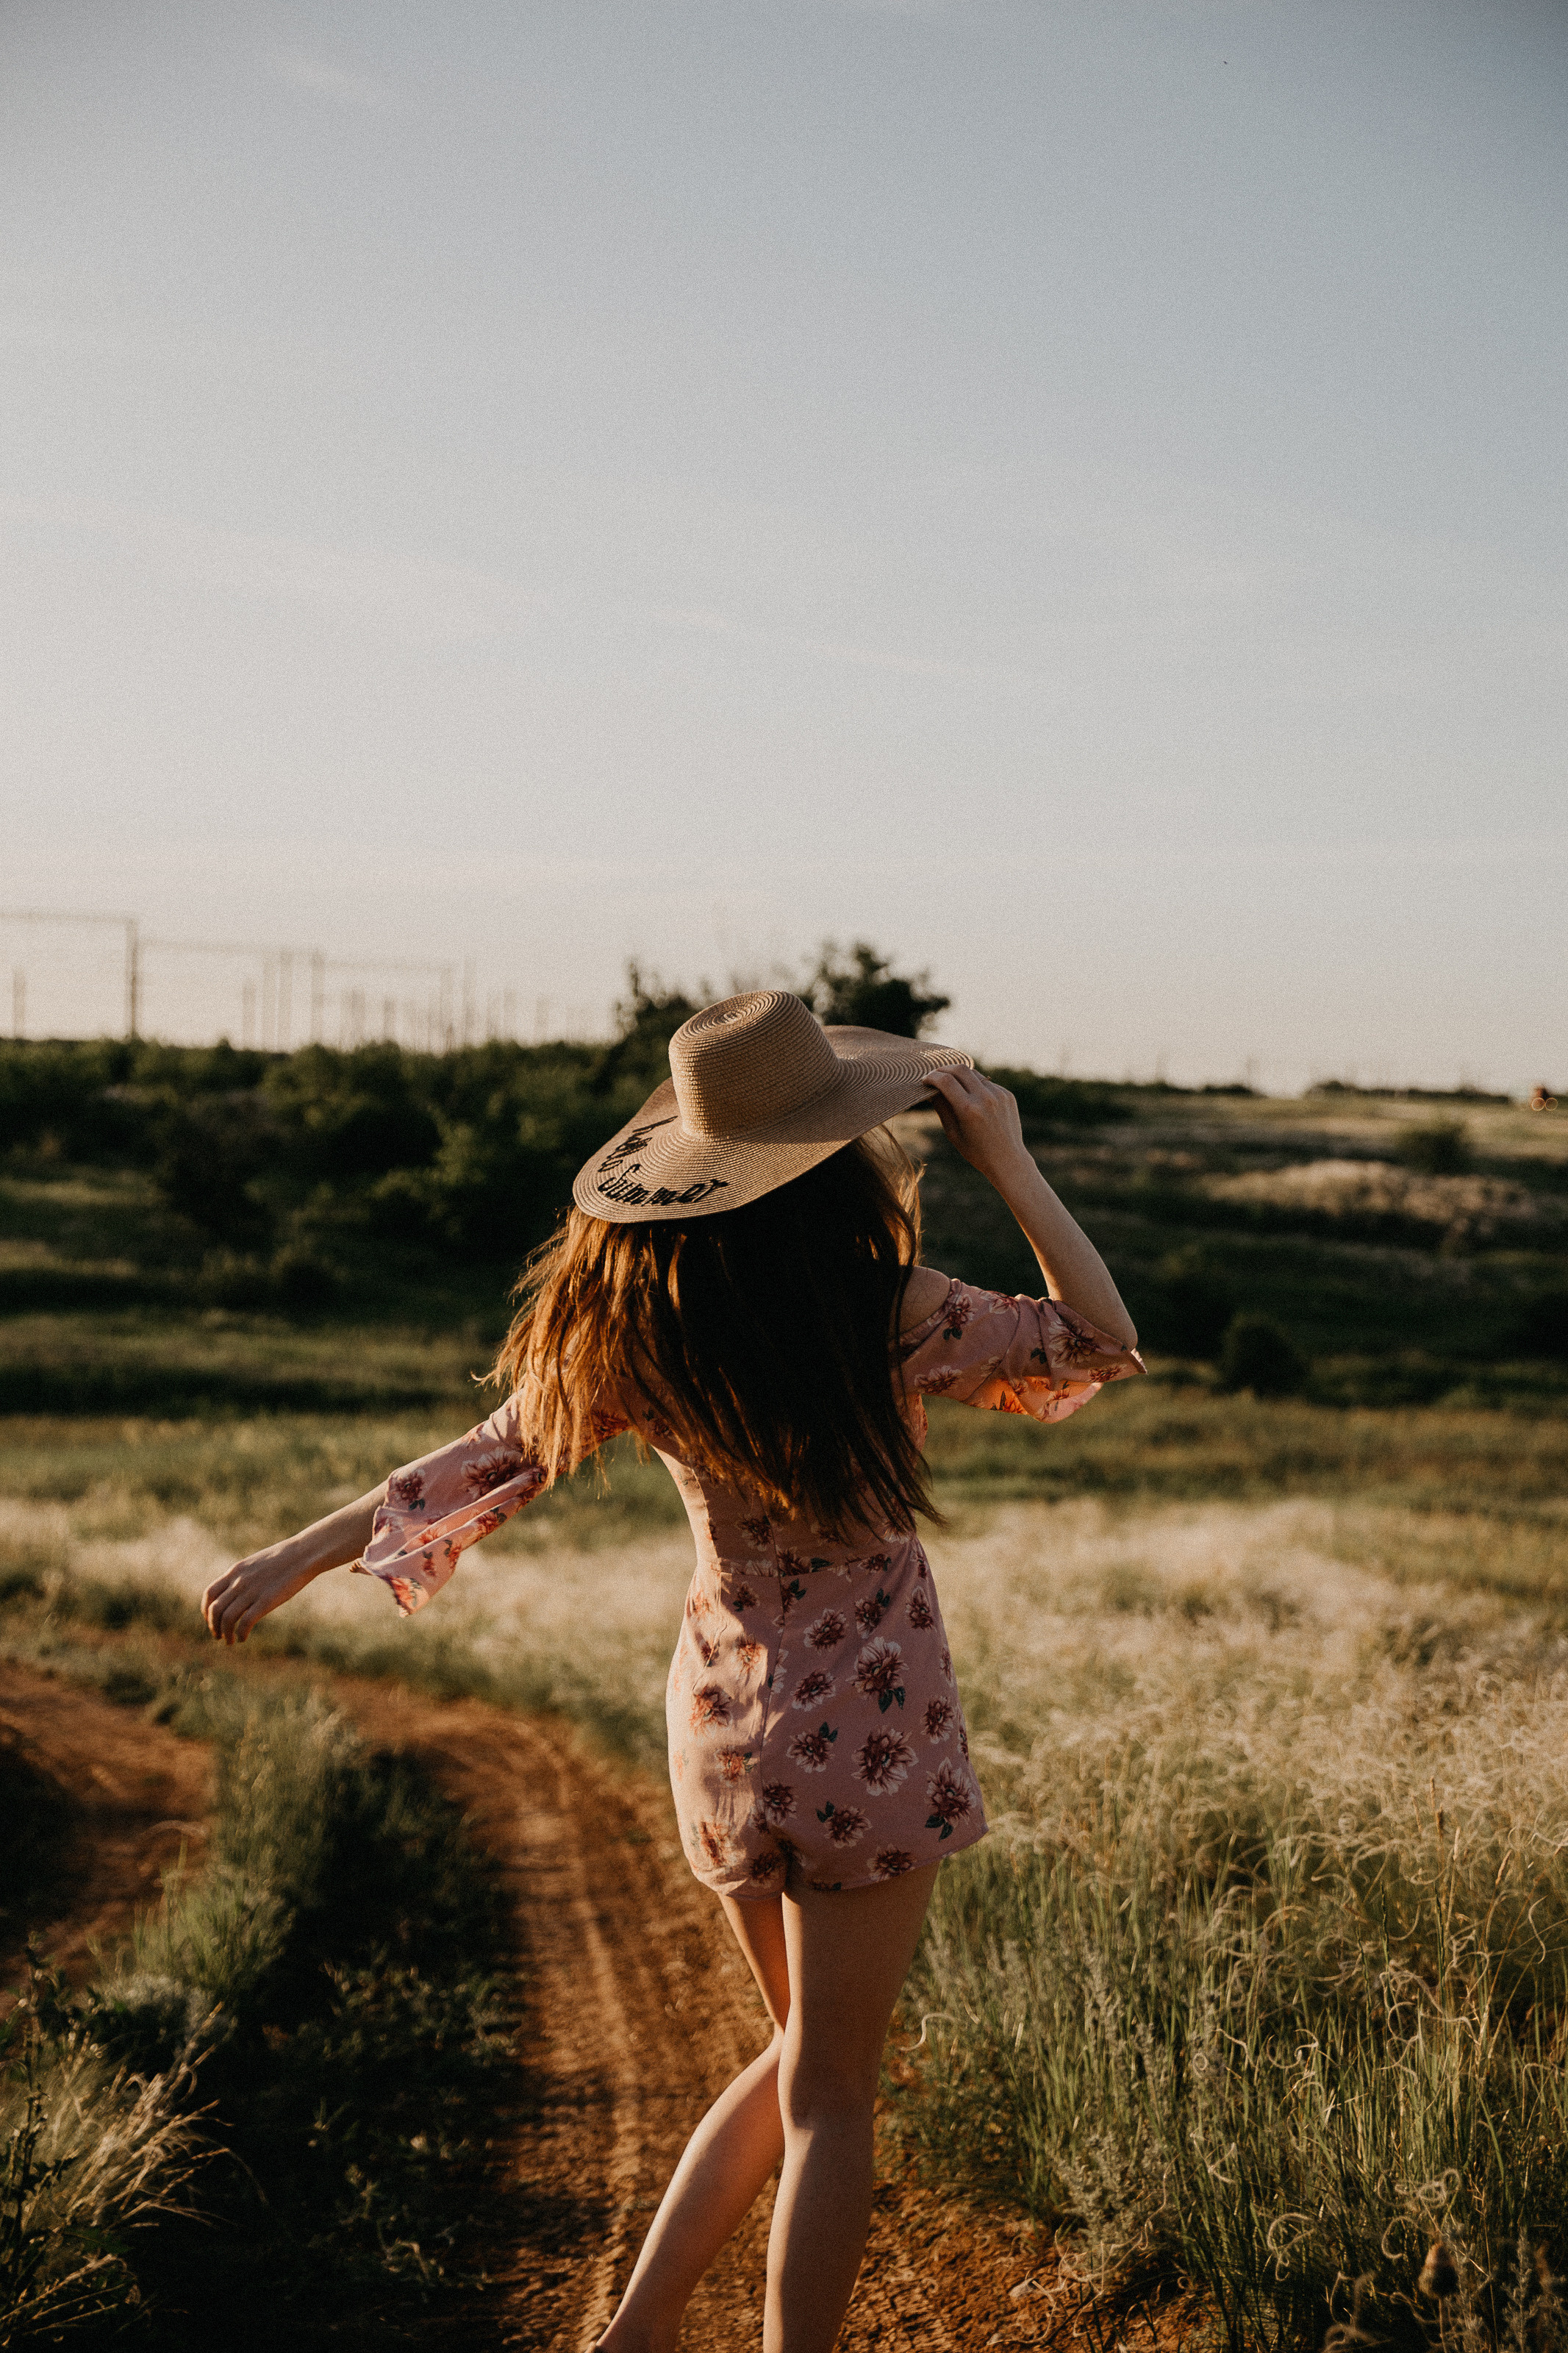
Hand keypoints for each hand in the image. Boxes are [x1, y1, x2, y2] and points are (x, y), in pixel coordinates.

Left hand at [202, 1540, 319, 1645]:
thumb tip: (238, 1590)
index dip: (206, 1611)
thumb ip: (244, 1576)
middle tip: (218, 1636)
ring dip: (226, 1633)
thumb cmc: (284, 1558)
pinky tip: (243, 1638)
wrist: (304, 1553)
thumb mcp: (256, 1563)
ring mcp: (252, 1591)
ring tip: (230, 1641)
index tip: (212, 1620)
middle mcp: (239, 1581)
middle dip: (213, 1626)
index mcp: (236, 1571)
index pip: (209, 1594)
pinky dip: (241, 1633)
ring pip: (227, 1618)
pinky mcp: (266, 1601)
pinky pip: (245, 1622)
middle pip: (215, 1609)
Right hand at [923, 1069, 1033, 1191]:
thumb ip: (942, 1108)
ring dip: (960, 1076)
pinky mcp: (1007, 1095)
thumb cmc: (976, 1152)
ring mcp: (999, 1095)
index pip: (945, 1081)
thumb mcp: (953, 1133)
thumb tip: (931, 1090)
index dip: (931, 1077)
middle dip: (943, 1069)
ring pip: (974, 1073)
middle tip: (935, 1076)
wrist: (1008, 1160)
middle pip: (959, 1069)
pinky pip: (987, 1082)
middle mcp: (985, 1098)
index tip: (925, 1081)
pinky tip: (972, 1097)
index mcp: (969, 1109)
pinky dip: (975, 1085)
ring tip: (952, 1086)